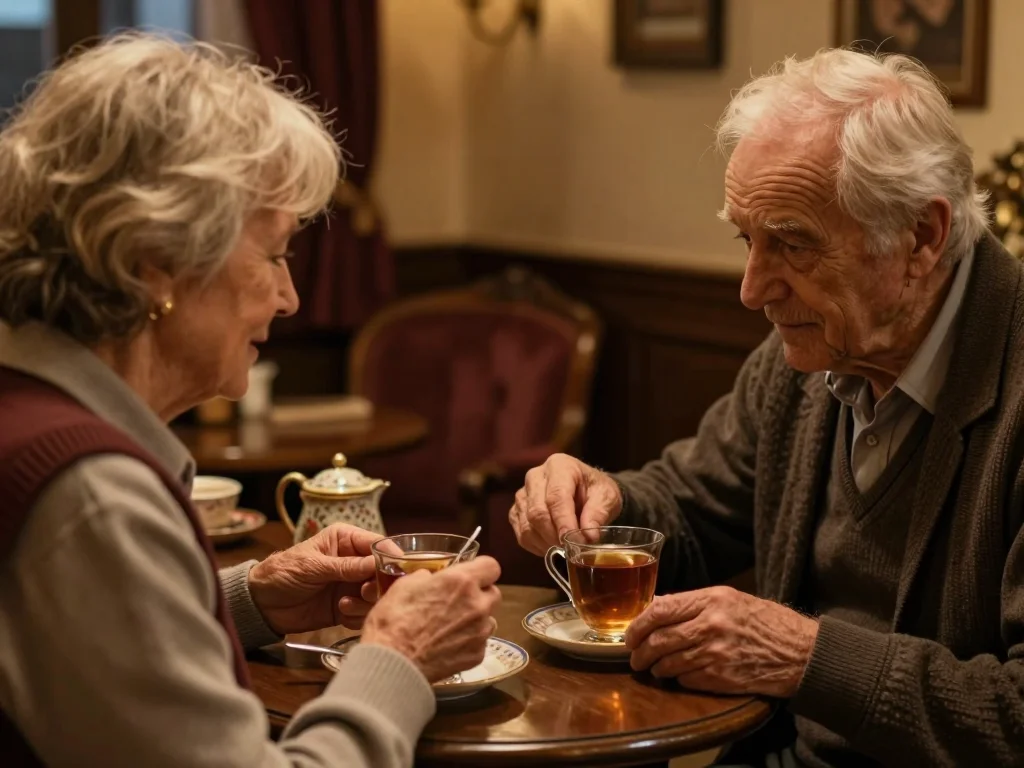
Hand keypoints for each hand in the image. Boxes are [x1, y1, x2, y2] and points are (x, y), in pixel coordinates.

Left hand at [248, 523, 381, 634]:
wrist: (261, 604)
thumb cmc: (282, 573)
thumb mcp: (313, 566)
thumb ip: (346, 566)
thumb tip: (377, 564)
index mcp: (346, 540)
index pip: (378, 544)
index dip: (391, 556)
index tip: (397, 571)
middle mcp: (354, 561)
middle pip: (383, 571)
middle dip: (378, 584)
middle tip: (366, 592)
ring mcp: (352, 585)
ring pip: (377, 594)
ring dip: (366, 603)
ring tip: (345, 605)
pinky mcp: (348, 607)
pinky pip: (365, 612)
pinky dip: (357, 616)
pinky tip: (340, 614)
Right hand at [361, 556, 501, 682]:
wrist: (392, 664)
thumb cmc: (393, 621)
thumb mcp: (404, 586)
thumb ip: (425, 577)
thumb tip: (430, 578)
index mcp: (461, 581)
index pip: (491, 566)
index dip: (480, 569)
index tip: (469, 575)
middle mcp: (478, 605)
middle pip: (494, 593)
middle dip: (479, 594)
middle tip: (458, 601)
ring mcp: (480, 632)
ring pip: (489, 619)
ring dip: (476, 619)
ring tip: (452, 626)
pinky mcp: (478, 655)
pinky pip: (480, 642)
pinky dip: (469, 641)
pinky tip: (448, 646)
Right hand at [509, 453, 622, 554]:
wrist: (585, 491)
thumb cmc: (596, 491)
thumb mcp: (607, 496)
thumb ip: (599, 513)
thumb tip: (589, 536)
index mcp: (559, 466)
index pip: (556, 496)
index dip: (563, 521)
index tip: (574, 541)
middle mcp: (535, 477)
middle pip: (537, 512)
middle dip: (555, 535)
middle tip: (573, 550)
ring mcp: (523, 494)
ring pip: (527, 525)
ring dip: (546, 543)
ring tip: (566, 549)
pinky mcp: (517, 511)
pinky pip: (521, 534)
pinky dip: (537, 546)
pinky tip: (553, 546)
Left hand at [624, 586, 818, 698]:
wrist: (801, 652)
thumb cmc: (764, 622)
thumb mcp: (729, 599)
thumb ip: (692, 603)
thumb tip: (655, 606)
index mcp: (712, 599)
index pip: (660, 610)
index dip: (638, 624)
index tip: (630, 635)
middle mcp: (712, 624)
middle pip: (659, 640)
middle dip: (640, 652)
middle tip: (635, 658)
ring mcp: (717, 653)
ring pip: (669, 663)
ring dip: (655, 668)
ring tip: (653, 668)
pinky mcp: (723, 678)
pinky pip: (686, 680)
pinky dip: (677, 679)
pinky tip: (679, 676)